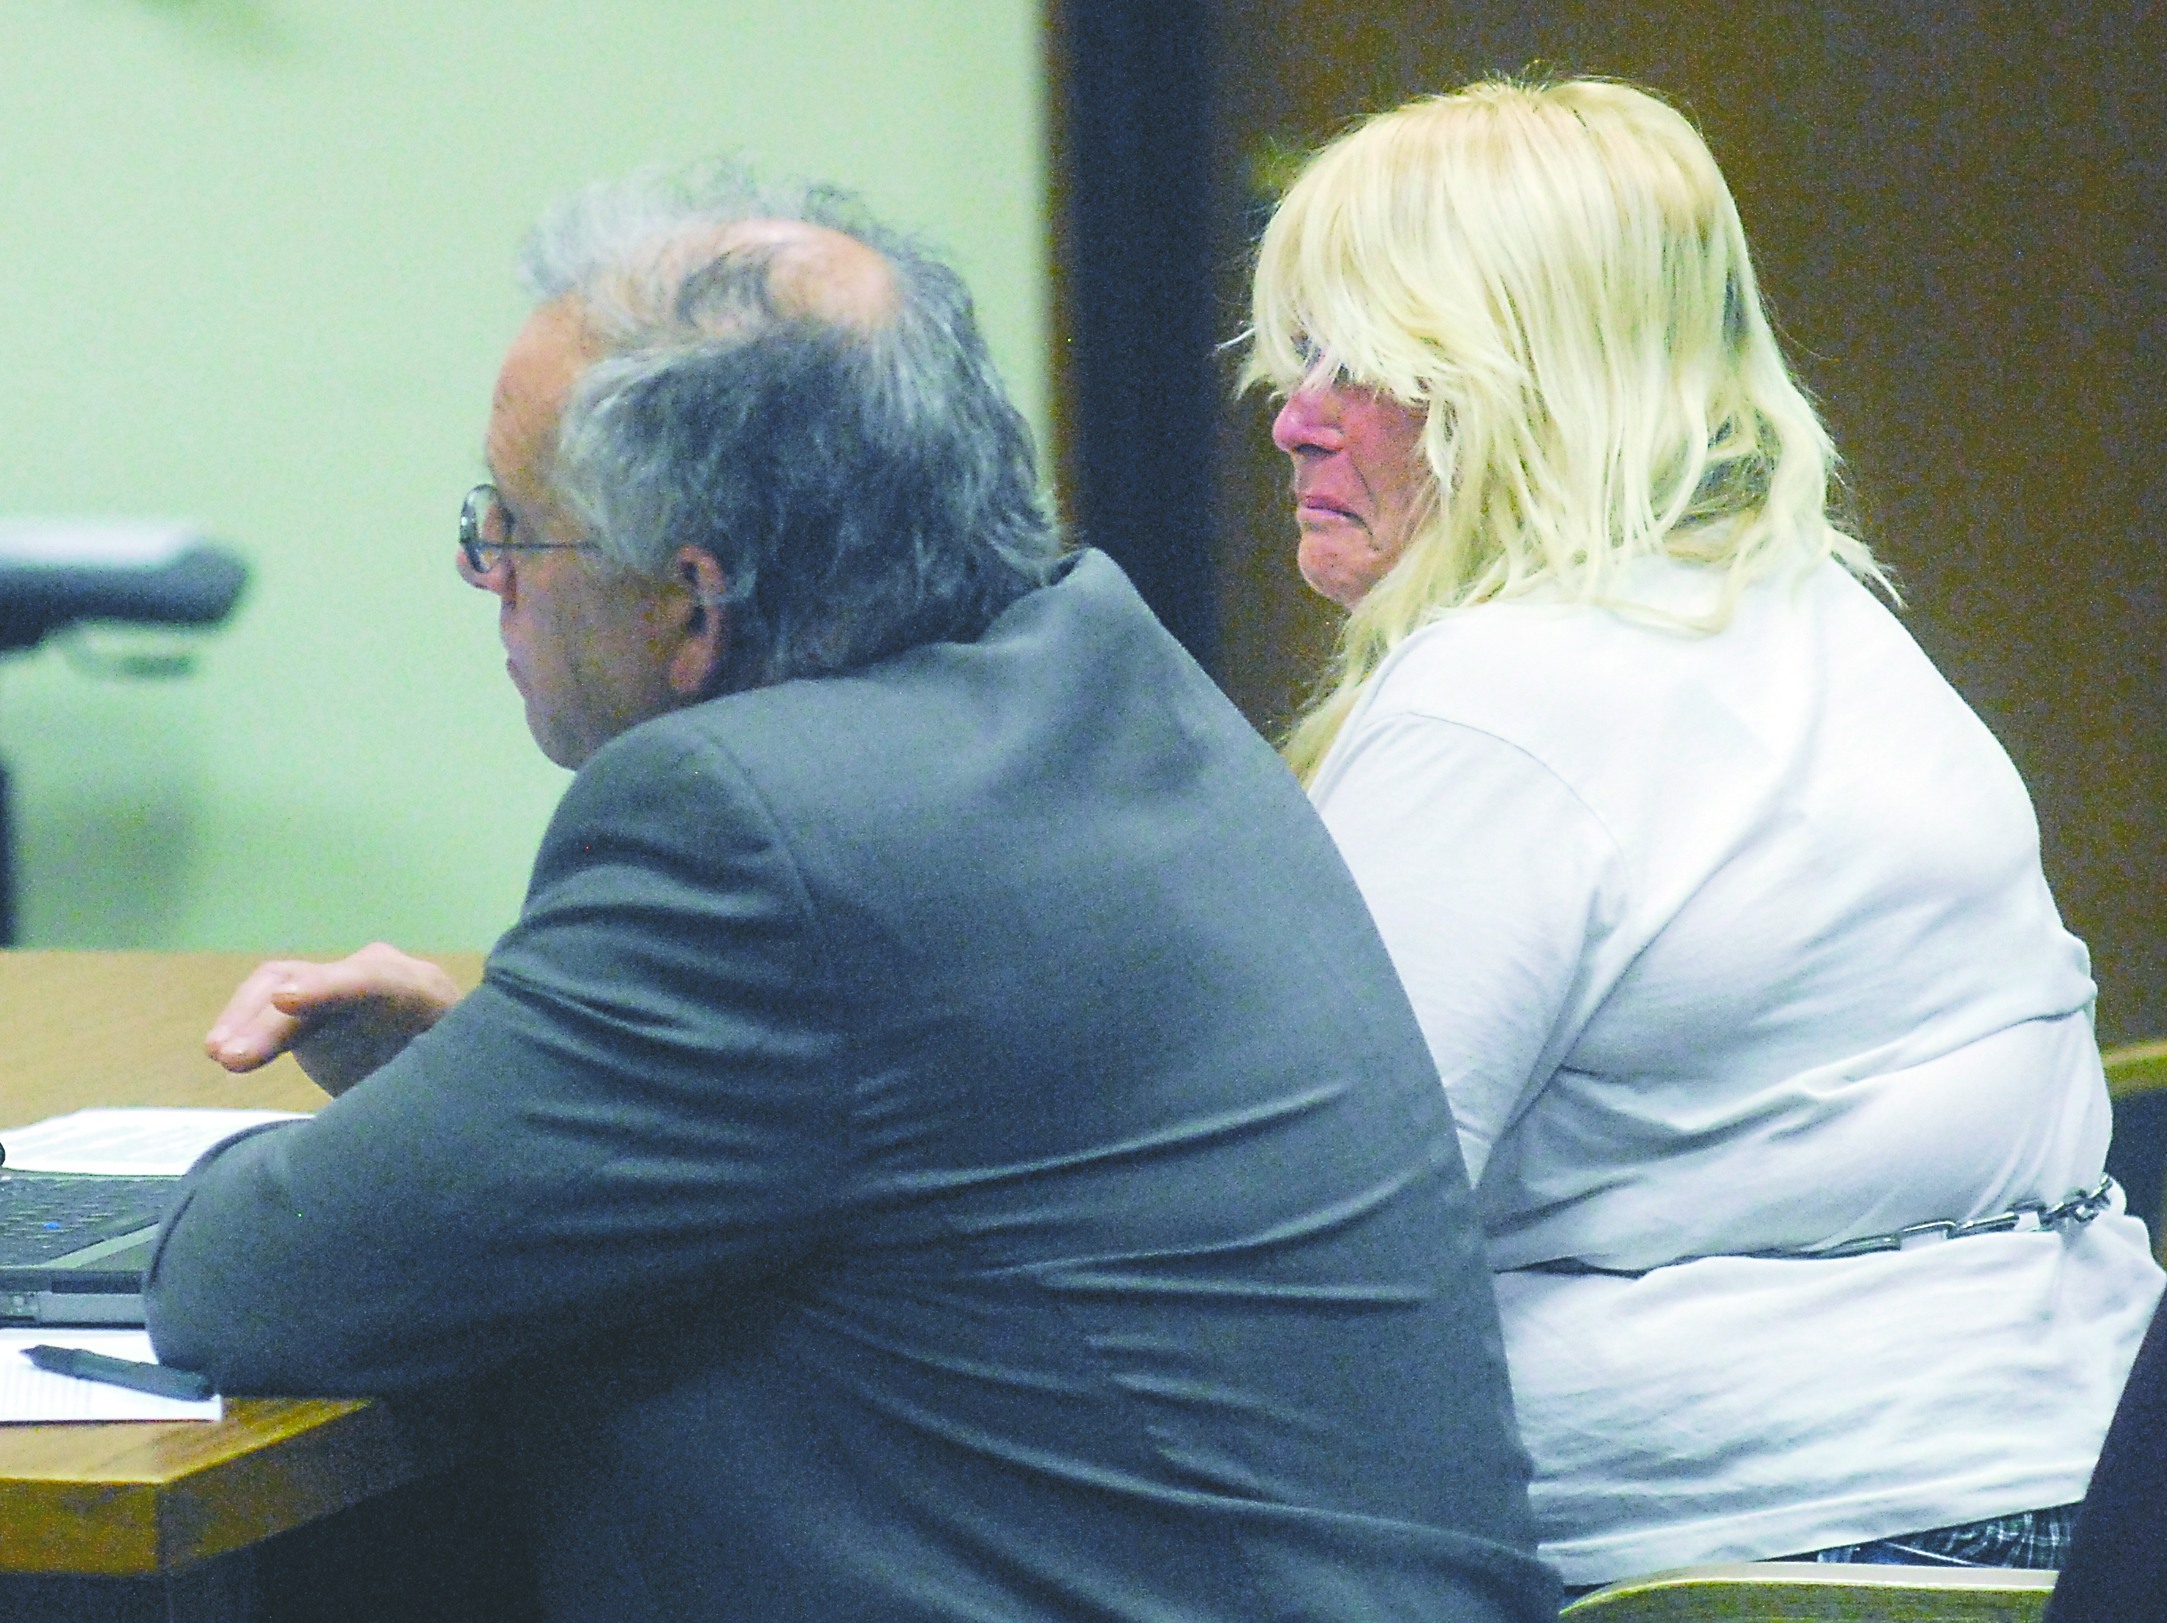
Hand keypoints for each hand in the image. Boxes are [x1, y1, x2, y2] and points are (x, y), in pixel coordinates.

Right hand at [204, 943, 463, 1097]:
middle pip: (321, 984)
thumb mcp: (443, 1094)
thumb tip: (387, 1135)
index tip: (287, 1002)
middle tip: (230, 1057)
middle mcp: (385, 975)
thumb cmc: (454, 1091)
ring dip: (247, 1018)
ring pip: (286, 984)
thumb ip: (413, 1095)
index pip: (380, 982)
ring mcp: (346, 984)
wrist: (455, 1075)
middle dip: (274, 1017)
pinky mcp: (315, 1004)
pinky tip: (221, 1051)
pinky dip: (245, 1024)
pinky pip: (273, 1001)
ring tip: (218, 1054)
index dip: (334, 987)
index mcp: (426, 996)